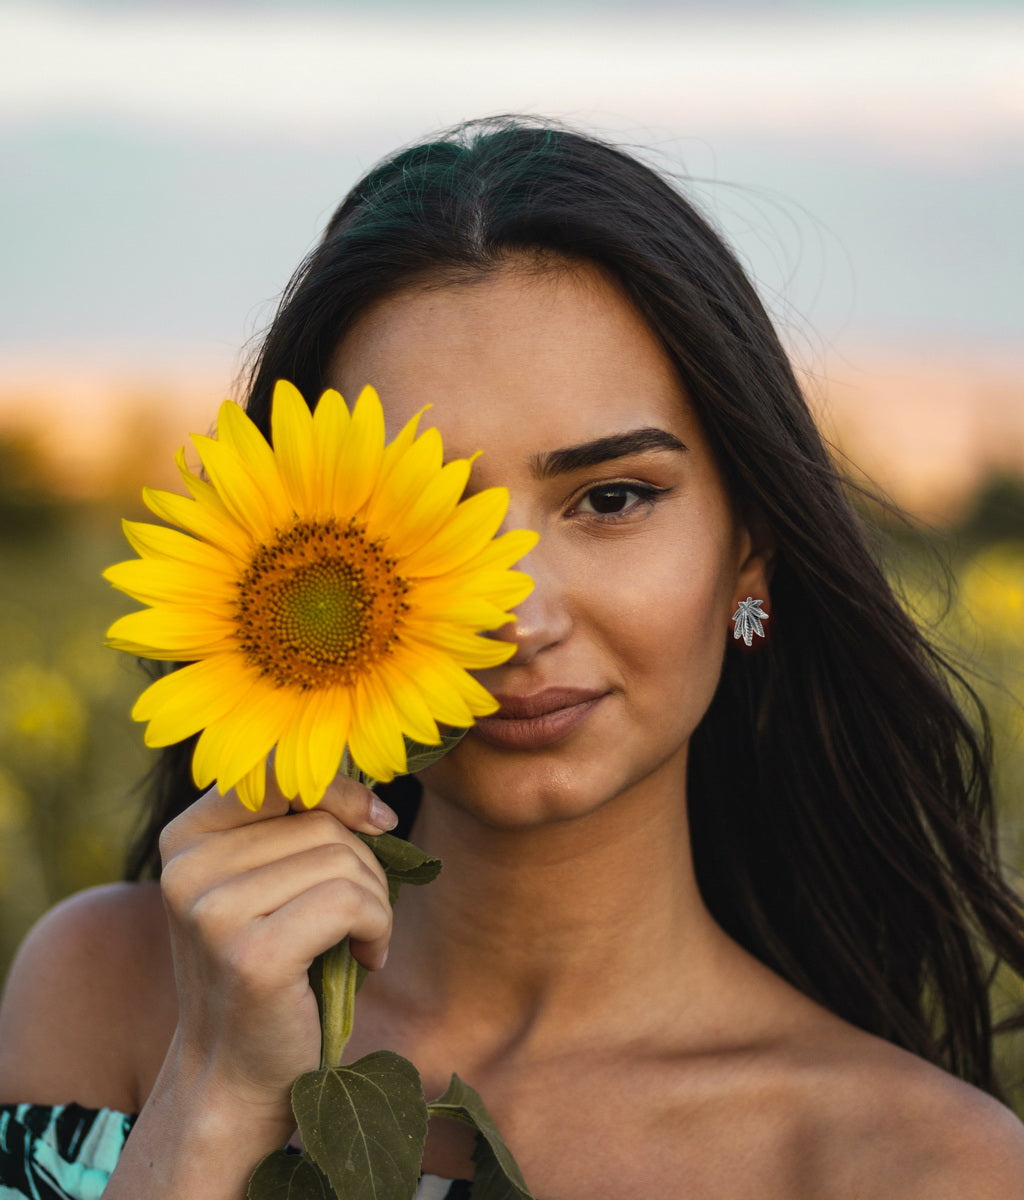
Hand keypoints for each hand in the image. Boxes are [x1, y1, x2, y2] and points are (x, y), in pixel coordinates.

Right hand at [156, 773, 396, 1119]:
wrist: (237, 1075)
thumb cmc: (270, 966)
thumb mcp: (266, 882)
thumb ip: (296, 828)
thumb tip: (374, 799)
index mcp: (184, 839)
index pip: (277, 774)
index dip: (339, 790)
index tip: (377, 820)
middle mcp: (187, 868)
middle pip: (321, 822)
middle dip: (365, 864)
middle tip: (362, 915)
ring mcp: (213, 913)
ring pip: (342, 860)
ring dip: (375, 901)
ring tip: (359, 940)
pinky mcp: (254, 955)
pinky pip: (351, 903)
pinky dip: (378, 929)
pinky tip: (367, 960)